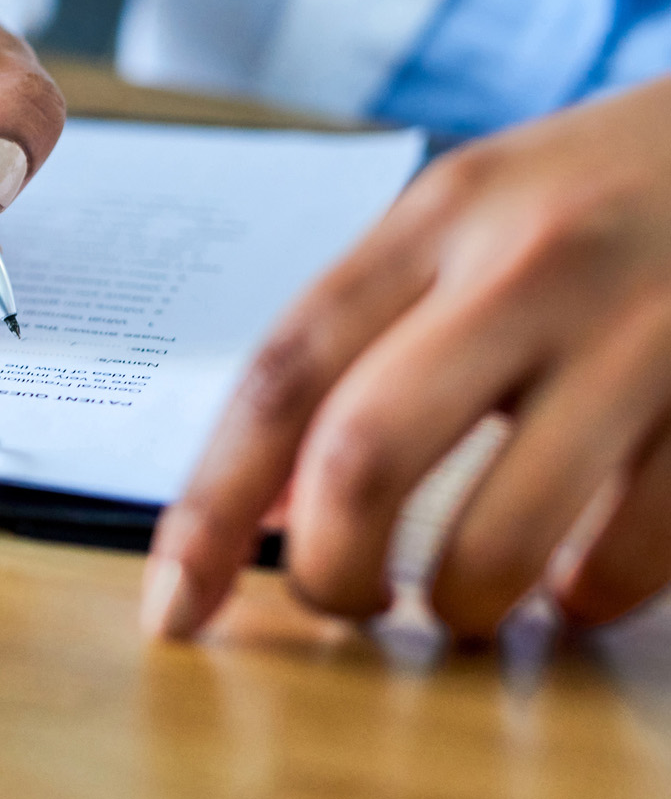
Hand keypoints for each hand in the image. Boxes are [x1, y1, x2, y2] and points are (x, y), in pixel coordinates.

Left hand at [145, 77, 670, 640]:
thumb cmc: (610, 192)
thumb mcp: (476, 217)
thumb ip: (373, 334)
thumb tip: (265, 503)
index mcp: (437, 217)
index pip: (282, 375)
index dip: (210, 508)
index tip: (175, 606)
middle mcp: (530, 265)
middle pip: (363, 455)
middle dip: (329, 569)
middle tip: (340, 601)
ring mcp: (646, 333)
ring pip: (501, 534)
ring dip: (459, 605)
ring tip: (460, 605)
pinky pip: (636, 555)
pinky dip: (588, 598)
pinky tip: (578, 582)